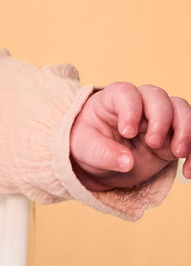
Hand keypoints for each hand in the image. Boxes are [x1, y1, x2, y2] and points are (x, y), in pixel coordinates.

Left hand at [70, 82, 190, 191]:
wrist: (98, 163)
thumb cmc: (87, 147)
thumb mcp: (85, 150)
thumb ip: (103, 154)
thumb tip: (127, 162)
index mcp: (112, 99)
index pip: (127, 93)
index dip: (131, 109)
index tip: (126, 132)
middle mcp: (139, 104)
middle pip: (158, 97)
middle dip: (161, 118)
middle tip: (152, 142)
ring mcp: (158, 119)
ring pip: (182, 110)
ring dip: (186, 130)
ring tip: (178, 153)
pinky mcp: (173, 137)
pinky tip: (188, 173)